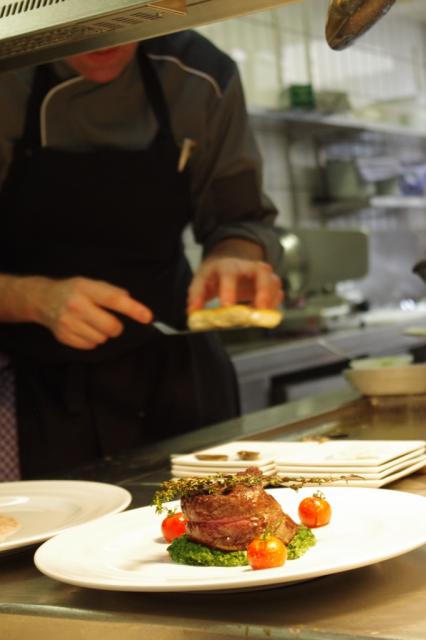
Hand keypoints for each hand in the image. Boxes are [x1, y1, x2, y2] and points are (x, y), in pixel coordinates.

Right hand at [37, 277, 151, 349]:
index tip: (148, 317)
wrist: (43, 300)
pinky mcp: (64, 337)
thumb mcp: (91, 283)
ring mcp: (68, 323)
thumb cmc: (74, 291)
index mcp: (86, 288)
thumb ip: (111, 291)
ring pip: (101, 339)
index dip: (133, 309)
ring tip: (92, 323)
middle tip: (110, 321)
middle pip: (110, 326)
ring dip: (103, 334)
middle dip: (116, 327)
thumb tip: (130, 301)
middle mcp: (76, 305)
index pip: (114, 300)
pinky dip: (92, 340)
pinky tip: (84, 329)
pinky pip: (90, 346)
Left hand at [187, 256, 283, 312]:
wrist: (229, 260)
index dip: (229, 290)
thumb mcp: (201, 279)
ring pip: (274, 282)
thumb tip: (192, 312)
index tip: (227, 306)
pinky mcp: (270, 284)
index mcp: (228, 265)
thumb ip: (196, 295)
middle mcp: (248, 267)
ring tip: (261, 316)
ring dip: (270, 300)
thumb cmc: (215, 273)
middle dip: (263, 291)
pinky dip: (274, 305)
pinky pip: (277, 293)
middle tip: (260, 309)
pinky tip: (265, 314)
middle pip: (262, 272)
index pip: (229, 274)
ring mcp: (262, 275)